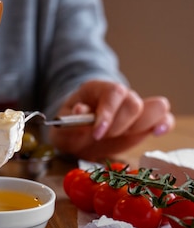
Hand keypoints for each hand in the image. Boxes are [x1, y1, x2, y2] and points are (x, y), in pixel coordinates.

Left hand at [50, 80, 174, 159]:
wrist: (77, 136)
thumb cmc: (70, 129)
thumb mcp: (62, 127)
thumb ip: (69, 121)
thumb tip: (81, 110)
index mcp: (97, 89)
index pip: (113, 92)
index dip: (108, 113)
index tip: (97, 133)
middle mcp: (120, 95)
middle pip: (134, 103)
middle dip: (119, 126)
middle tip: (102, 137)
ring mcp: (134, 108)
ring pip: (156, 107)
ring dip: (141, 126)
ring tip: (123, 136)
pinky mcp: (145, 123)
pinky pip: (164, 117)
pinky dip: (164, 124)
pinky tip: (156, 133)